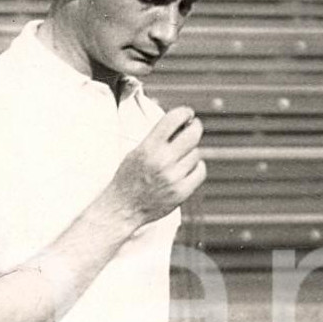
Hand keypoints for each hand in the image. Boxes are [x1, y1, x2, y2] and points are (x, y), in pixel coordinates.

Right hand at [108, 105, 205, 226]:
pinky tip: (187, 169)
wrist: (122, 208)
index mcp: (148, 148)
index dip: (185, 112)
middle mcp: (162, 161)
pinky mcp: (181, 192)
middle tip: (194, 127)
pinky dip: (196, 168)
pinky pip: (200, 171)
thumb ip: (156, 139)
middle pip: (193, 134)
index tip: (188, 114)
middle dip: (196, 127)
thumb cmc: (128, 178)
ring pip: (196, 154)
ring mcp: (173, 178)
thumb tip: (183, 124)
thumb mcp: (136, 152)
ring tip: (178, 159)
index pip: (173, 119)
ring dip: (190, 153)